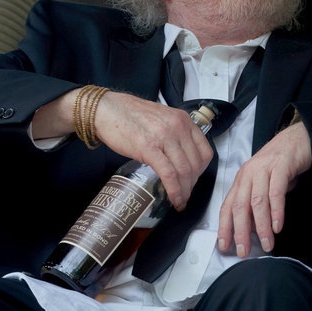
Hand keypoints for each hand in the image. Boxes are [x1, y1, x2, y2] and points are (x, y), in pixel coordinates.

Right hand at [33, 89, 212, 209]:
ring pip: (184, 170)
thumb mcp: (162, 119)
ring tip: (180, 200)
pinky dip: (174, 190)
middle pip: (196, 163)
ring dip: (185, 190)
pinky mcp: (149, 148)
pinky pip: (168, 174)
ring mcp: (165, 137)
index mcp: (184, 120)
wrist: (106, 110)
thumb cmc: (130, 116)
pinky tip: (174, 199)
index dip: (202, 171)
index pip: (205, 151)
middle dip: (193, 184)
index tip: (194, 180)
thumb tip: (181, 157)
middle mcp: (178, 127)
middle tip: (185, 194)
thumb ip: (175, 134)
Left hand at [217, 121, 311, 257]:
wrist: (297, 138)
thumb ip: (257, 204)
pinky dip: (276, 211)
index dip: (225, 227)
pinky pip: (276, 192)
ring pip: (257, 202)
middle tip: (243, 252)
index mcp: (241, 180)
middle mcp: (248, 174)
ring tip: (266, 244)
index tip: (224, 246)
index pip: (228, 206)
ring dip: (261, 226)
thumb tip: (253, 230)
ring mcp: (264, 169)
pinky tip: (278, 226)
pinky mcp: (280, 166)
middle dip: (240, 232)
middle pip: (240, 206)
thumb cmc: (280, 163)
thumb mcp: (264, 183)